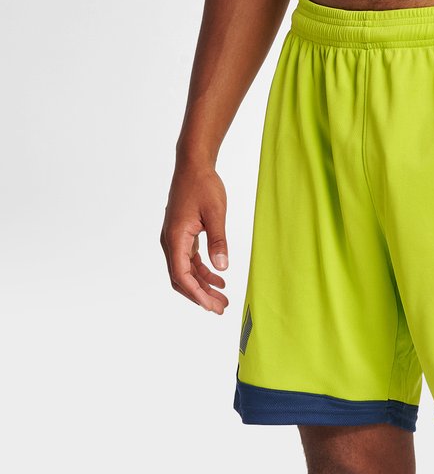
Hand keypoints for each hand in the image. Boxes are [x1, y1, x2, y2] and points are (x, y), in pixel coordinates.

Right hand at [161, 160, 229, 313]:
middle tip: (220, 308)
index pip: (182, 275)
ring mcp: (175, 240)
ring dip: (203, 287)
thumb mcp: (216, 213)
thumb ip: (219, 241)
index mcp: (175, 237)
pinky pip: (190, 261)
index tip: (211, 306)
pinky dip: (203, 272)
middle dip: (200, 296)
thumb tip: (222, 267)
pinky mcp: (182, 236)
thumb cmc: (203, 185)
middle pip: (182, 279)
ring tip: (223, 298)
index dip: (196, 294)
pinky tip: (219, 279)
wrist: (193, 165)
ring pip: (186, 272)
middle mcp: (171, 241)